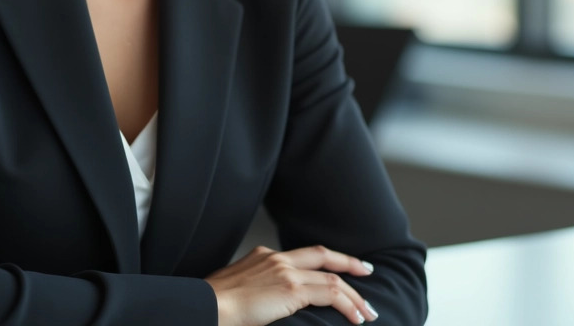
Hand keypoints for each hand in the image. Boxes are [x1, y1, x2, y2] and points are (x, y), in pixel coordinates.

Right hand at [206, 245, 377, 325]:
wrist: (207, 306)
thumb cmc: (213, 306)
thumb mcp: (236, 290)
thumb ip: (255, 290)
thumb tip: (263, 304)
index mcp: (263, 256)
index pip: (302, 255)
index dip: (325, 259)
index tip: (340, 264)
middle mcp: (277, 258)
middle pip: (323, 256)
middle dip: (348, 263)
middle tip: (366, 271)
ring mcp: (285, 272)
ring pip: (331, 279)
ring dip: (353, 296)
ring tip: (367, 312)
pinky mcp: (291, 289)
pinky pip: (330, 294)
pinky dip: (348, 305)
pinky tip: (356, 318)